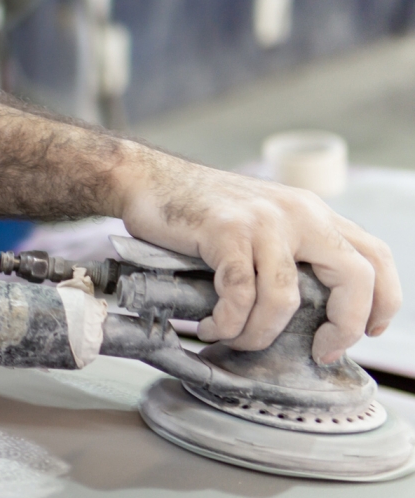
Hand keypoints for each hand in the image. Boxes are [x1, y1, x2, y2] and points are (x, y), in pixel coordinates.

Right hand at [114, 149, 400, 363]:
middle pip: (353, 277)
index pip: (375, 255)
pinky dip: (226, 321)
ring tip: (234, 338)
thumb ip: (290, 253)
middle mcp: (298, 213)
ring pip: (285, 298)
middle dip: (344, 325)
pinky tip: (210, 325)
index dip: (383, 300)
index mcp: (312, 212)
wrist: (147, 179)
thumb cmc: (198, 210)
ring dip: (260, 333)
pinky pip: (238, 294)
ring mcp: (262, 221)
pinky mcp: (225, 231)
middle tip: (320, 350)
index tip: (369, 332)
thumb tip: (308, 313)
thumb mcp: (262, 222)